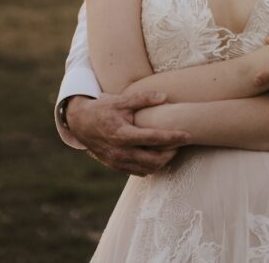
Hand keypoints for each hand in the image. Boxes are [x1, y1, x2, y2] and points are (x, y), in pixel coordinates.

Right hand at [67, 92, 190, 175]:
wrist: (81, 124)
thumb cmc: (103, 109)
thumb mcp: (120, 100)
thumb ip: (143, 98)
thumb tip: (164, 97)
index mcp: (122, 134)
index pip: (153, 139)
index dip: (173, 138)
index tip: (188, 135)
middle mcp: (120, 151)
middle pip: (154, 159)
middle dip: (171, 153)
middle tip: (181, 143)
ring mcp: (118, 161)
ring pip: (148, 169)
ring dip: (163, 161)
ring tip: (172, 149)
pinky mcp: (116, 166)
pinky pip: (139, 172)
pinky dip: (151, 166)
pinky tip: (158, 156)